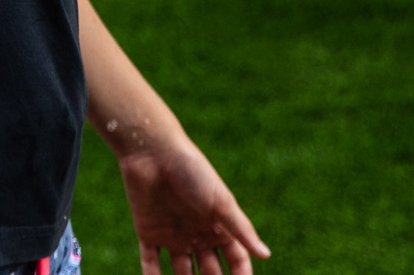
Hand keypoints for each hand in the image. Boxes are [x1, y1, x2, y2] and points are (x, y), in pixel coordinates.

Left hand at [119, 132, 268, 274]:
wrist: (152, 150)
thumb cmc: (192, 170)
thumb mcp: (220, 200)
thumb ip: (241, 229)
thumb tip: (265, 255)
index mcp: (219, 227)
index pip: (236, 262)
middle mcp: (198, 235)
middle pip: (210, 274)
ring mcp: (173, 236)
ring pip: (181, 274)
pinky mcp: (148, 232)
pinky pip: (150, 264)